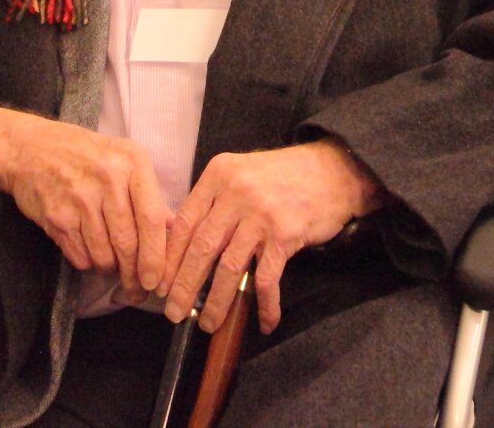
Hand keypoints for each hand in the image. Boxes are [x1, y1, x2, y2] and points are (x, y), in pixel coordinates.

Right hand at [0, 106, 170, 301]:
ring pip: (104, 256)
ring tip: (109, 261)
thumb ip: (150, 195)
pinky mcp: (57, 217)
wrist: (31, 148)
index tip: (155, 280)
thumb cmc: (86, 156)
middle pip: (128, 244)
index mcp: (132, 163)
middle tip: (135, 288)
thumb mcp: (125, 160)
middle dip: (133, 275)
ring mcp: (79, 198)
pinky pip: (80, 257)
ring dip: (109, 268)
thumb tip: (175, 231)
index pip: (152, 219)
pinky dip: (87, 262)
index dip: (156, 256)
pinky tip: (87, 248)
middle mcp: (107, 179)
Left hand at [162, 141, 379, 334]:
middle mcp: (236, 192)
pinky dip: (265, 304)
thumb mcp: (241, 174)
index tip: (160, 285)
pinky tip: (265, 322)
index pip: (184, 222)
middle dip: (185, 286)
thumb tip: (183, 244)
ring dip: (217, 301)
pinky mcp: (285, 234)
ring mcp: (261, 214)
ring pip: (229, 267)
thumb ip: (214, 201)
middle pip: (201, 248)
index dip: (169, 258)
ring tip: (209, 324)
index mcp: (218, 176)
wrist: (333, 170)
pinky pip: (266, 278)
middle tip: (174, 313)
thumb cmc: (282, 176)